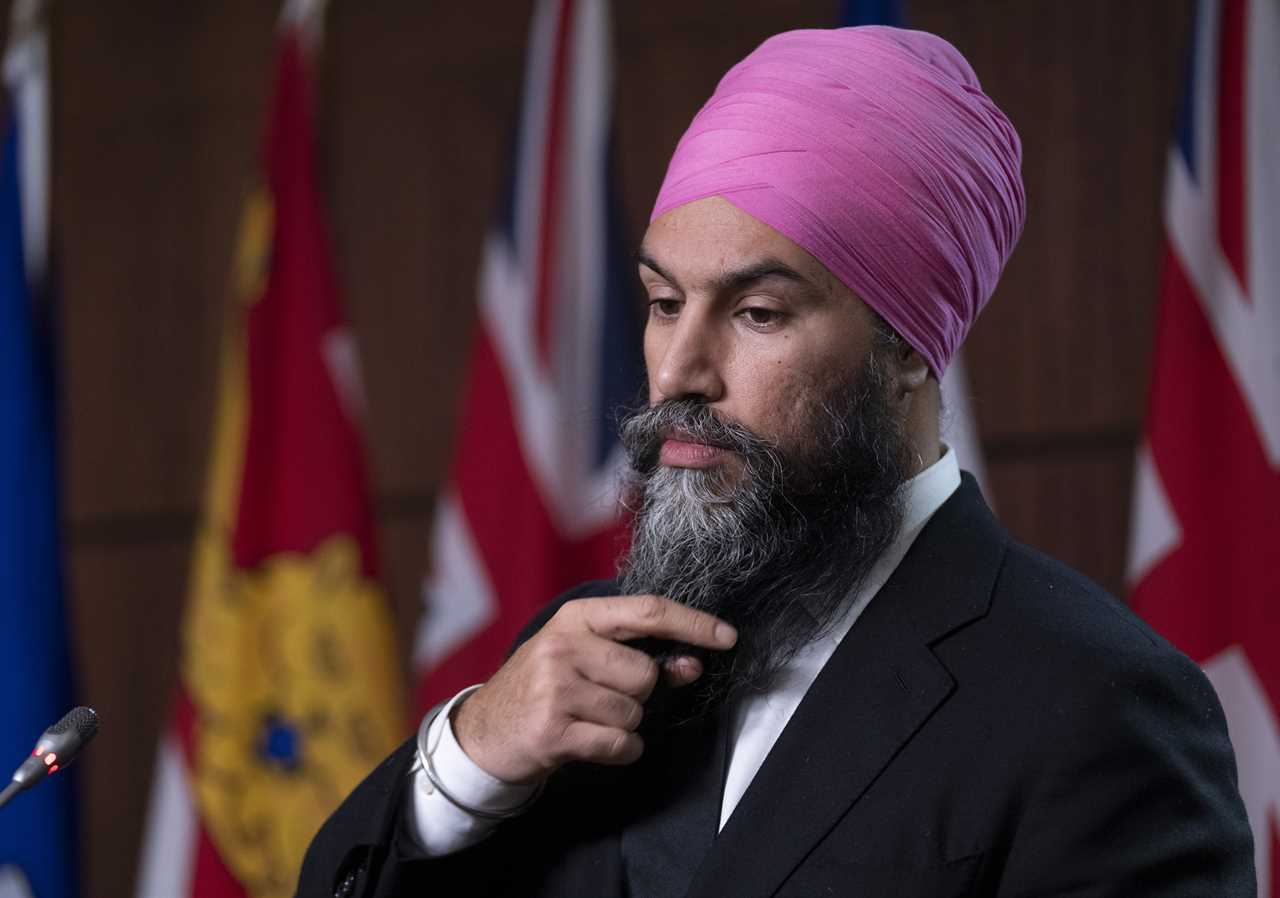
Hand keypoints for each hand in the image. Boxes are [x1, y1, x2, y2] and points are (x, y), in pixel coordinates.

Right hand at [451, 594, 736, 783]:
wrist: (484, 731)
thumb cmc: (544, 688)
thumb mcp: (583, 656)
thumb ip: (638, 655)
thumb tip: (693, 665)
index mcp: (577, 617)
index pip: (648, 611)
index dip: (694, 624)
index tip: (728, 636)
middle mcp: (565, 645)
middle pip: (645, 673)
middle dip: (638, 693)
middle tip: (602, 697)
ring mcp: (556, 688)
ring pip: (635, 711)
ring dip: (625, 724)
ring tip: (588, 718)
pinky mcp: (554, 730)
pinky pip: (621, 743)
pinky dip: (620, 750)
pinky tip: (592, 742)